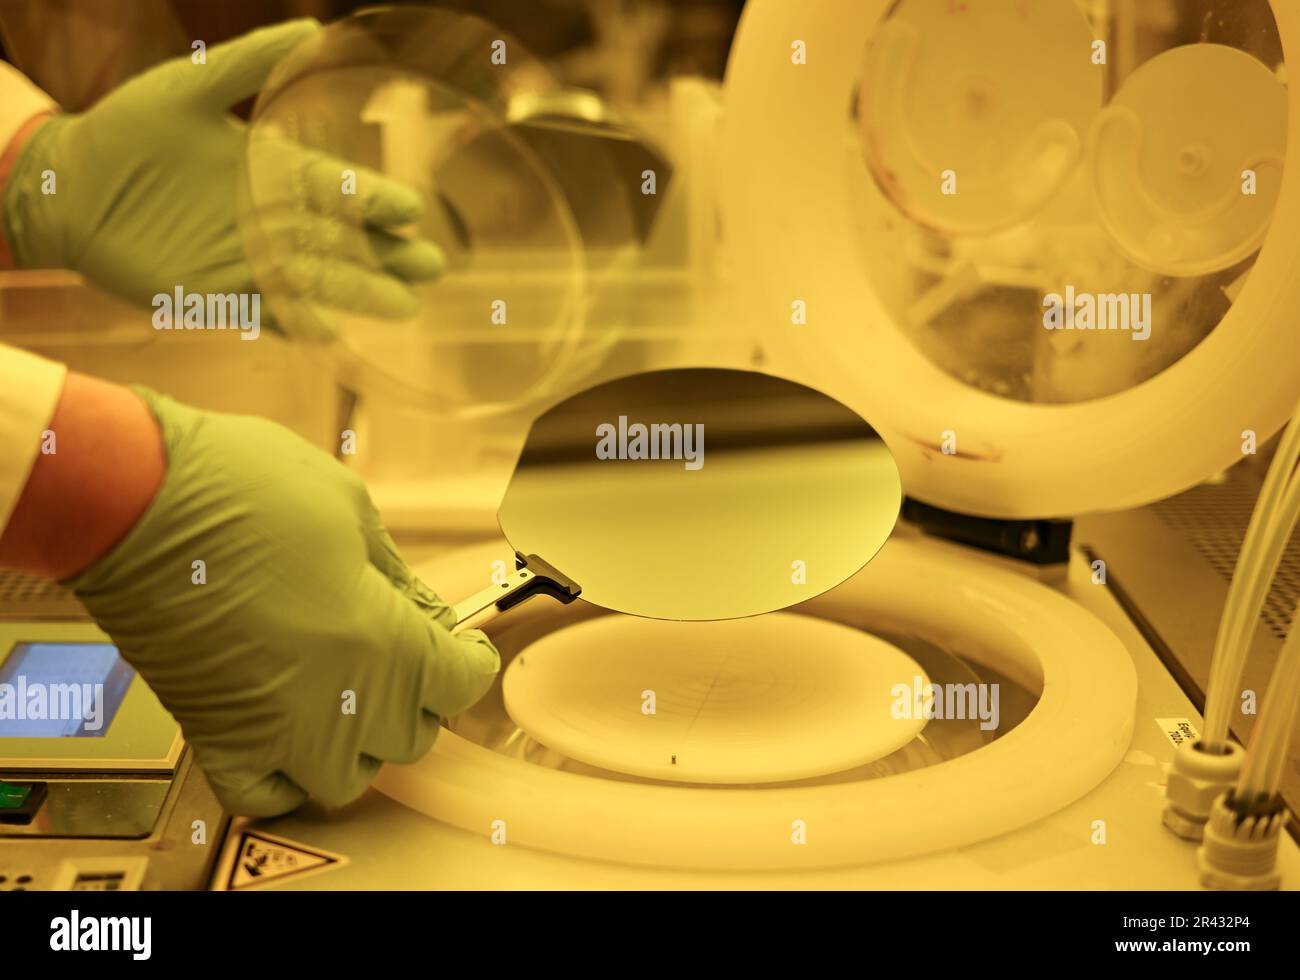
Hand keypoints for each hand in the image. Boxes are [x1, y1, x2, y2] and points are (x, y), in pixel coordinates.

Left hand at [1, 19, 442, 331]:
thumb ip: (250, 61)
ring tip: (404, 306)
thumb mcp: (191, 86)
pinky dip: (295, 322)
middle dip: (386, 256)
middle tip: (430, 267)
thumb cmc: (129, 128)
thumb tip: (311, 29)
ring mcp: (248, 259)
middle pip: (342, 241)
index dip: (375, 200)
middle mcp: (271, 219)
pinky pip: (265, 312)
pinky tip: (328, 332)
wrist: (72, 186)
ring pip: (316, 279)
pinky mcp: (217, 294)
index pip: (339, 188)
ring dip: (358, 293)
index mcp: (274, 171)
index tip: (410, 209)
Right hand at [62, 386, 497, 815]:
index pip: (464, 683)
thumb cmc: (244, 489)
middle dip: (418, 695)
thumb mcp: (352, 511)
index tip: (459, 644)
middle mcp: (342, 705)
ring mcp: (278, 732)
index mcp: (388, 644)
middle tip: (399, 651)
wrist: (134, 501)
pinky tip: (290, 734)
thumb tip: (425, 612)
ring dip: (361, 743)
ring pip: (352, 777)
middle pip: (415, 734)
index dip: (467, 658)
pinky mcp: (217, 738)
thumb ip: (399, 577)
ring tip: (348, 693)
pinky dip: (287, 778)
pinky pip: (269, 796)